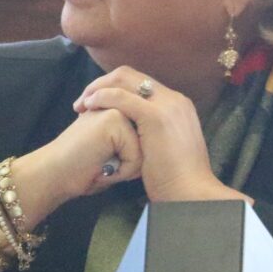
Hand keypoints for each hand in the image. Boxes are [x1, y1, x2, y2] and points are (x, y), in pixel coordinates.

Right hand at [11, 106, 143, 225]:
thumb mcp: (114, 154)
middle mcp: (119, 105)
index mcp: (119, 110)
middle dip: (129, 162)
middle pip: (149, 142)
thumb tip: (156, 150)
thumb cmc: (83, 169)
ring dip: (126, 167)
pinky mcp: (114, 120)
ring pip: (145, 149)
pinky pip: (136, 156)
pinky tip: (100, 168)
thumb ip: (133, 143)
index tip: (105, 162)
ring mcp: (116, 109)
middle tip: (101, 164)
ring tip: (101, 166)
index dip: (130, 159)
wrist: (55, 174)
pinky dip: (122, 171)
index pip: (146, 137)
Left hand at [75, 67, 247, 204]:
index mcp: (178, 105)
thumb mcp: (167, 149)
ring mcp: (167, 105)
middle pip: (131, 75)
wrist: (191, 196)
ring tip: (81, 104)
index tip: (95, 103)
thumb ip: (155, 135)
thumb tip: (137, 134)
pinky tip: (89, 106)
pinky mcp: (156, 116)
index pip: (141, 83)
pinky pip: (122, 96)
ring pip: (125, 79)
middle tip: (83, 101)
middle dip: (103, 83)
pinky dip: (102, 96)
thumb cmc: (176, 181)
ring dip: (98, 88)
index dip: (114, 88)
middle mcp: (174, 99)